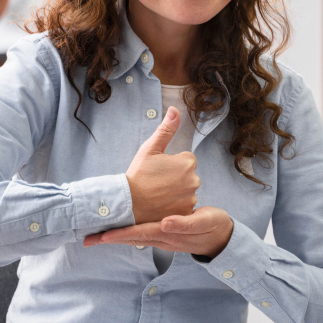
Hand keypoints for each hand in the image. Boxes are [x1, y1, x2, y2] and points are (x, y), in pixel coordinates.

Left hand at [84, 207, 233, 258]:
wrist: (223, 237)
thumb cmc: (214, 226)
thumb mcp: (204, 222)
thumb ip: (185, 223)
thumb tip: (165, 223)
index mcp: (168, 233)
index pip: (139, 233)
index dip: (120, 234)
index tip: (102, 236)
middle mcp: (161, 238)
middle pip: (130, 238)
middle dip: (109, 239)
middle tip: (87, 240)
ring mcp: (161, 238)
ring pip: (133, 237)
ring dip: (115, 236)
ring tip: (96, 235)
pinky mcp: (164, 233)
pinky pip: (141, 234)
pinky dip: (127, 232)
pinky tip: (120, 228)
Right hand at [126, 107, 199, 223]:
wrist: (128, 203)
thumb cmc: (138, 174)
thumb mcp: (150, 148)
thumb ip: (166, 129)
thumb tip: (175, 109)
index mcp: (187, 163)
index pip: (186, 160)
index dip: (171, 164)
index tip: (158, 170)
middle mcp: (194, 180)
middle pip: (188, 176)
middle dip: (176, 178)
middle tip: (156, 182)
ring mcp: (191, 198)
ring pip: (186, 191)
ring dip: (176, 191)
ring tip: (157, 193)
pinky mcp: (186, 213)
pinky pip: (184, 206)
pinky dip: (175, 205)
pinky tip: (162, 204)